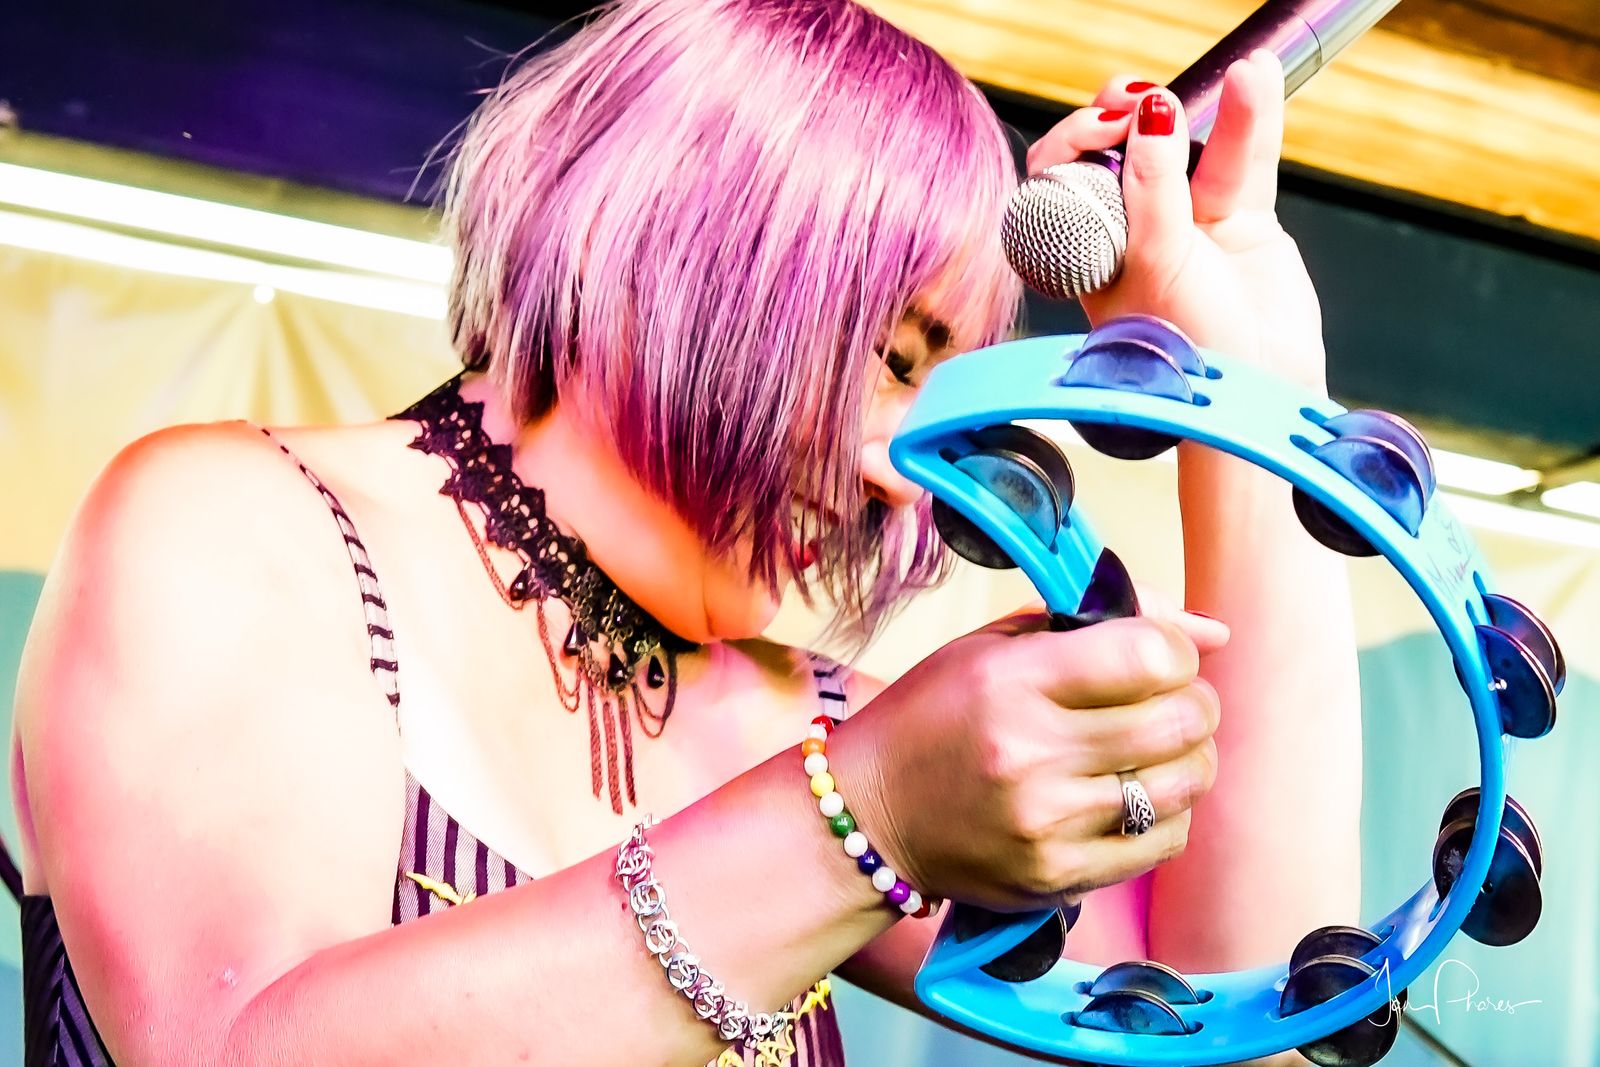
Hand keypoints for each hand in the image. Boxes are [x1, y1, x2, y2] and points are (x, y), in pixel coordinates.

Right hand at [828, 609, 1223, 910]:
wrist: (868, 814)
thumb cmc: (935, 715)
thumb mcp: (997, 644)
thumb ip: (1102, 621)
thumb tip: (1213, 633)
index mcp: (1013, 681)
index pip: (1152, 657)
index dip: (1176, 652)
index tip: (1159, 658)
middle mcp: (1031, 753)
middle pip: (1181, 721)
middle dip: (1194, 703)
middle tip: (1171, 702)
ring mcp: (1047, 823)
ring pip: (1184, 784)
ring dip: (1189, 759)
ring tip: (1155, 749)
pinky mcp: (1057, 877)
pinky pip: (1164, 842)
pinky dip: (1168, 813)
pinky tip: (1134, 796)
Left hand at [1026, 53, 1326, 391]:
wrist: (1255, 398)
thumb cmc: (1187, 353)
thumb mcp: (1157, 264)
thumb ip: (1151, 186)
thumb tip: (1149, 114)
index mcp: (1086, 248)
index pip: (1061, 175)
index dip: (1077, 139)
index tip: (1110, 125)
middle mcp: (1133, 232)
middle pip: (1124, 149)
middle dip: (1132, 112)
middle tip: (1147, 97)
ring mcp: (1189, 225)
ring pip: (1193, 148)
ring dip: (1211, 106)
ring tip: (1242, 73)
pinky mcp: (1241, 224)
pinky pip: (1243, 160)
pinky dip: (1252, 122)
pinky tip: (1256, 83)